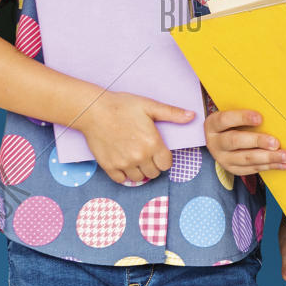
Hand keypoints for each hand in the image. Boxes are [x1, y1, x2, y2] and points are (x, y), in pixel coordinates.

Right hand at [78, 92, 193, 184]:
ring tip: (136, 159)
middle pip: (154, 173)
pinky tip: (124, 163)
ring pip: (138, 178)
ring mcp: (123, 163)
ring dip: (140, 171)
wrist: (94, 111)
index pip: (166, 164)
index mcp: (152, 143)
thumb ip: (173, 113)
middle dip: (153, 165)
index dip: (165, 159)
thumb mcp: (150, 106)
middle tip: (148, 155)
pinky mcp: (108, 166)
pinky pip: (121, 180)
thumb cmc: (122, 106)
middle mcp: (139, 156)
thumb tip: (192, 116)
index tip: (159, 153)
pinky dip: (124, 174)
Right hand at [204, 109, 285, 174]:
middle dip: (258, 142)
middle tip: (276, 143)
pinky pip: (252, 169)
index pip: (226, 120)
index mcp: (213, 125)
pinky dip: (269, 166)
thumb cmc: (232, 123)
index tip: (260, 118)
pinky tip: (283, 164)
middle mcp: (216, 143)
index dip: (242, 118)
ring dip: (268, 158)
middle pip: (236, 142)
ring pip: (246, 159)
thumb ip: (246, 114)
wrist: (219, 141)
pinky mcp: (233, 169)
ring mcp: (223, 158)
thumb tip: (272, 112)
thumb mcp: (232, 115)